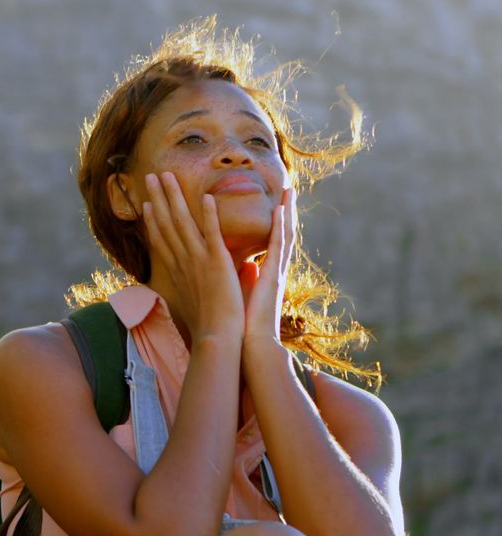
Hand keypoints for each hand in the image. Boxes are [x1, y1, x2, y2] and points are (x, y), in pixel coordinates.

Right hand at [142, 172, 244, 342]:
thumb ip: (190, 289)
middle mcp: (183, 261)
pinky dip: (209, 216)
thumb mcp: (190, 304)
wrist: (216, 337)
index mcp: (177, 271)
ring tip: (168, 176)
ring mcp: (198, 260)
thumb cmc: (205, 327)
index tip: (145, 202)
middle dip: (158, 198)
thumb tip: (186, 287)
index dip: (152, 219)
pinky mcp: (217, 262)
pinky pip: (211, 233)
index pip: (161, 239)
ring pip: (183, 222)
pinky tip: (206, 197)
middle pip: (166, 223)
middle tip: (151, 176)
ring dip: (175, 197)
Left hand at [242, 187, 296, 346]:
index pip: (274, 243)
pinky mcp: (272, 276)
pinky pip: (277, 247)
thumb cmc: (244, 325)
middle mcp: (275, 270)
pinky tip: (281, 210)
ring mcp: (276, 272)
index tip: (280, 204)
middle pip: (283, 235)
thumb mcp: (244, 295)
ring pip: (285, 236)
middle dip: (288, 212)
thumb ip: (247, 279)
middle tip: (290, 190)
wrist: (251, 346)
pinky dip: (280, 228)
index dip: (278, 223)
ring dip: (288, 213)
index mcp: (267, 275)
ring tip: (290, 192)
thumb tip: (247, 265)